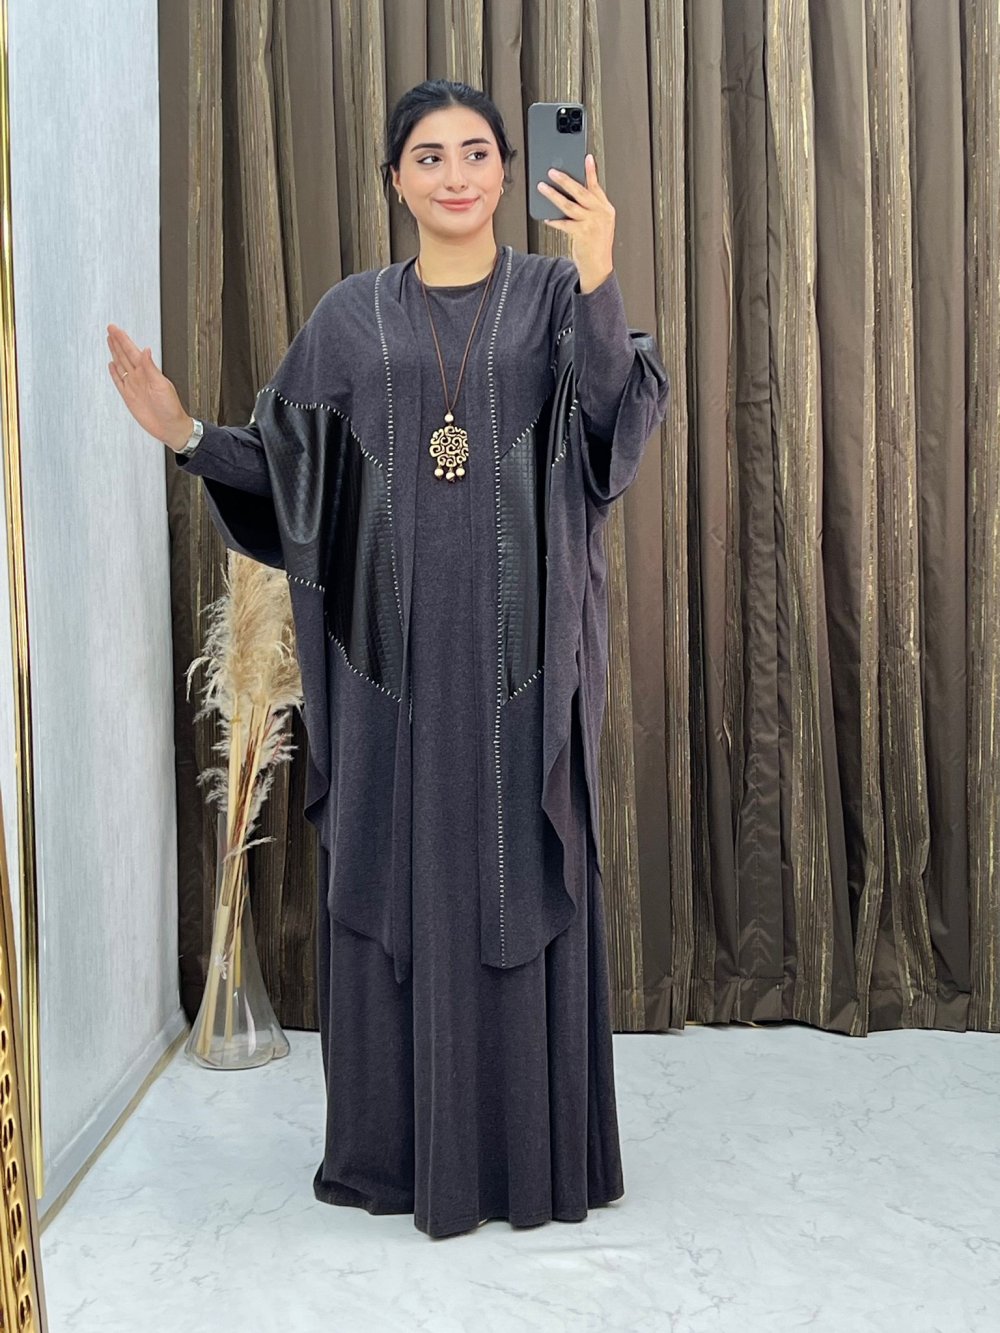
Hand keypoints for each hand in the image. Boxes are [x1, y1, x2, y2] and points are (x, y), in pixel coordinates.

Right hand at [106, 324, 192, 449]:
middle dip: (117, 342)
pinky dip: (114, 372)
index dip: (123, 340)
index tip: (115, 329)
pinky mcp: (129, 397)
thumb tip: (146, 350)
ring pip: (121, 365)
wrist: (170, 427)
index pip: (132, 351)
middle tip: (110, 329)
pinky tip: (111, 365)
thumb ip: (151, 368)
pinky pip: (119, 381)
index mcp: (148, 372)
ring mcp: (134, 386)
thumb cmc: (171, 408)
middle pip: (125, 355)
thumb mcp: (162, 386)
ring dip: (115, 353)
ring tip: (109, 341)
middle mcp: (140, 377)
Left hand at [537, 152, 615, 291]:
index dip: (591, 171)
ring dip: (554, 195)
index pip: (596, 186)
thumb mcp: (600, 223)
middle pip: (580, 191)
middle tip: (552, 172)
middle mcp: (600, 214)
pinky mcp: (583, 234)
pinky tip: (547, 217)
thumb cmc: (596, 245)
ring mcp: (592, 223)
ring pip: (569, 205)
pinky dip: (555, 220)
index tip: (586, 157)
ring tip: (543, 187)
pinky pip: (565, 223)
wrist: (598, 266)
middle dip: (565, 180)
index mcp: (606, 209)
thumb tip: (572, 194)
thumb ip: (591, 208)